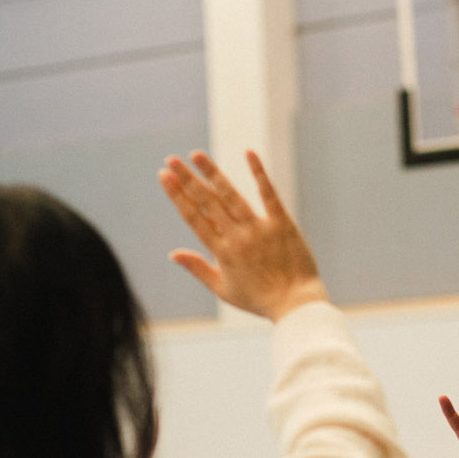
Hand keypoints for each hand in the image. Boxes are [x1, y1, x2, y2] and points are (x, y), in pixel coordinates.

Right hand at [158, 150, 325, 319]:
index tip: (163, 176)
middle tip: (171, 159)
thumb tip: (173, 253)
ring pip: (231, 195)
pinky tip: (248, 153)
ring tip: (196, 155)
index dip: (177, 195)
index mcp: (221, 253)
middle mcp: (237, 237)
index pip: (193, 218)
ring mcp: (259, 229)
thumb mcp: (222, 289)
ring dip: (212, 173)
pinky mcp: (282, 224)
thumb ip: (197, 268)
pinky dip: (258, 173)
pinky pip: (269, 194)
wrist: (295, 304)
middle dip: (187, 179)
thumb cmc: (258, 300)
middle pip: (207, 203)